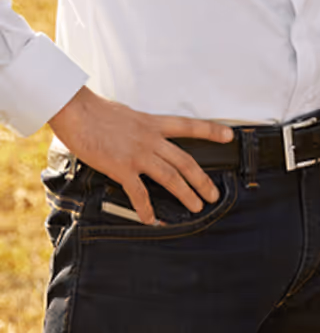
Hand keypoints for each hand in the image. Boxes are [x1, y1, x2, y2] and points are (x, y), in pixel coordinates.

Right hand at [49, 86, 234, 224]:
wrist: (77, 112)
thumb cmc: (97, 112)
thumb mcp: (128, 115)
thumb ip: (140, 127)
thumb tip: (144, 134)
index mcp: (153, 123)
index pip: (189, 126)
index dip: (211, 131)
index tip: (229, 136)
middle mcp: (151, 139)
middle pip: (185, 161)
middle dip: (202, 179)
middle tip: (213, 194)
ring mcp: (138, 154)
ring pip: (171, 177)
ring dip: (186, 194)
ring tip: (196, 207)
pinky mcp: (122, 167)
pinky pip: (139, 193)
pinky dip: (146, 209)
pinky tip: (152, 221)